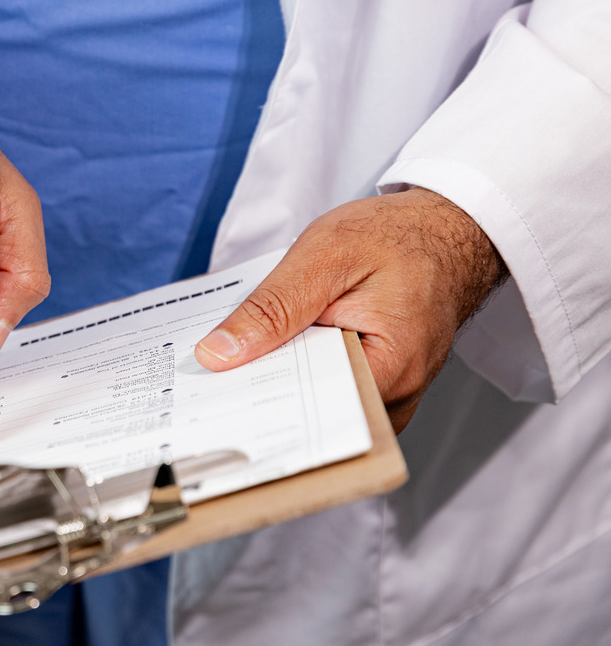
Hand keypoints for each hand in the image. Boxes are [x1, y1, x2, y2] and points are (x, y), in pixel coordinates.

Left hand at [193, 187, 506, 431]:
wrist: (444, 231)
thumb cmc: (396, 238)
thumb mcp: (324, 257)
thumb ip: (272, 309)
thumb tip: (218, 355)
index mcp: (389, 369)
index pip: (310, 412)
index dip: (256, 407)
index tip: (206, 403)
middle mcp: (395, 397)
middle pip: (310, 414)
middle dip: (256, 399)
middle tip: (201, 389)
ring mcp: (388, 394)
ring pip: (314, 402)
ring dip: (272, 384)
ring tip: (223, 371)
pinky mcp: (376, 383)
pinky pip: (325, 387)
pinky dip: (293, 372)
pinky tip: (260, 357)